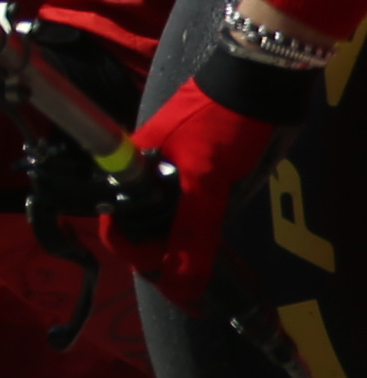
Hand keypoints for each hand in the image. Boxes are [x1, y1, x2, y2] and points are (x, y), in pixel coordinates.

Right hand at [107, 63, 304, 305]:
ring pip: (173, 227)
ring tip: (210, 279)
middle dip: (164, 263)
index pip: (117, 227)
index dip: (137, 258)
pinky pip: (199, 216)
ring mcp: (178, 177)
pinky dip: (206, 237)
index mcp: (132, 171)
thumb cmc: (220, 124)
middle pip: (145, 231)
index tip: (169, 284)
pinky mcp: (207, 176)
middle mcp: (149, 177)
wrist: (260, 84)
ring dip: (187, 252)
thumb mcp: (205, 182)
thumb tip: (179, 285)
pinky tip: (219, 251)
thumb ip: (191, 233)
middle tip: (195, 292)